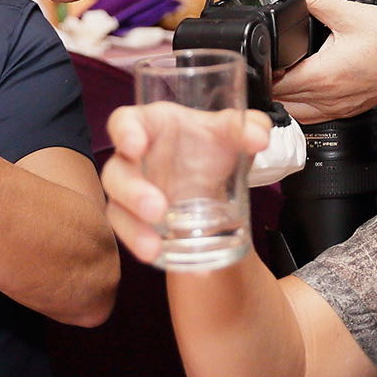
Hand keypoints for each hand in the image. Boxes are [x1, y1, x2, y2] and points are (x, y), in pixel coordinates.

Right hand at [100, 102, 268, 264]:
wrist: (214, 178)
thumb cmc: (211, 144)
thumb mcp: (233, 133)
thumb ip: (249, 128)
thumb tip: (259, 138)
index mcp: (152, 126)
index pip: (125, 121)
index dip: (124, 131)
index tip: (135, 145)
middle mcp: (133, 157)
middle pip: (117, 171)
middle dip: (132, 192)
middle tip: (158, 211)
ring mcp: (130, 190)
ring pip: (117, 206)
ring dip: (132, 228)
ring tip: (154, 247)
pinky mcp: (135, 217)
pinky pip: (127, 230)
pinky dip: (138, 242)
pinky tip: (157, 255)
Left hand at [272, 0, 376, 122]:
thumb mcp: (352, 13)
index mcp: (323, 76)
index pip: (274, 84)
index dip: (261, 70)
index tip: (261, 53)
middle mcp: (327, 99)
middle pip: (280, 101)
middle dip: (269, 82)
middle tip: (271, 59)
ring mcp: (338, 109)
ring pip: (295, 113)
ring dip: (285, 96)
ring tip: (286, 72)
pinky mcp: (347, 110)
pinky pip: (314, 115)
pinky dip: (302, 104)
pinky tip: (307, 84)